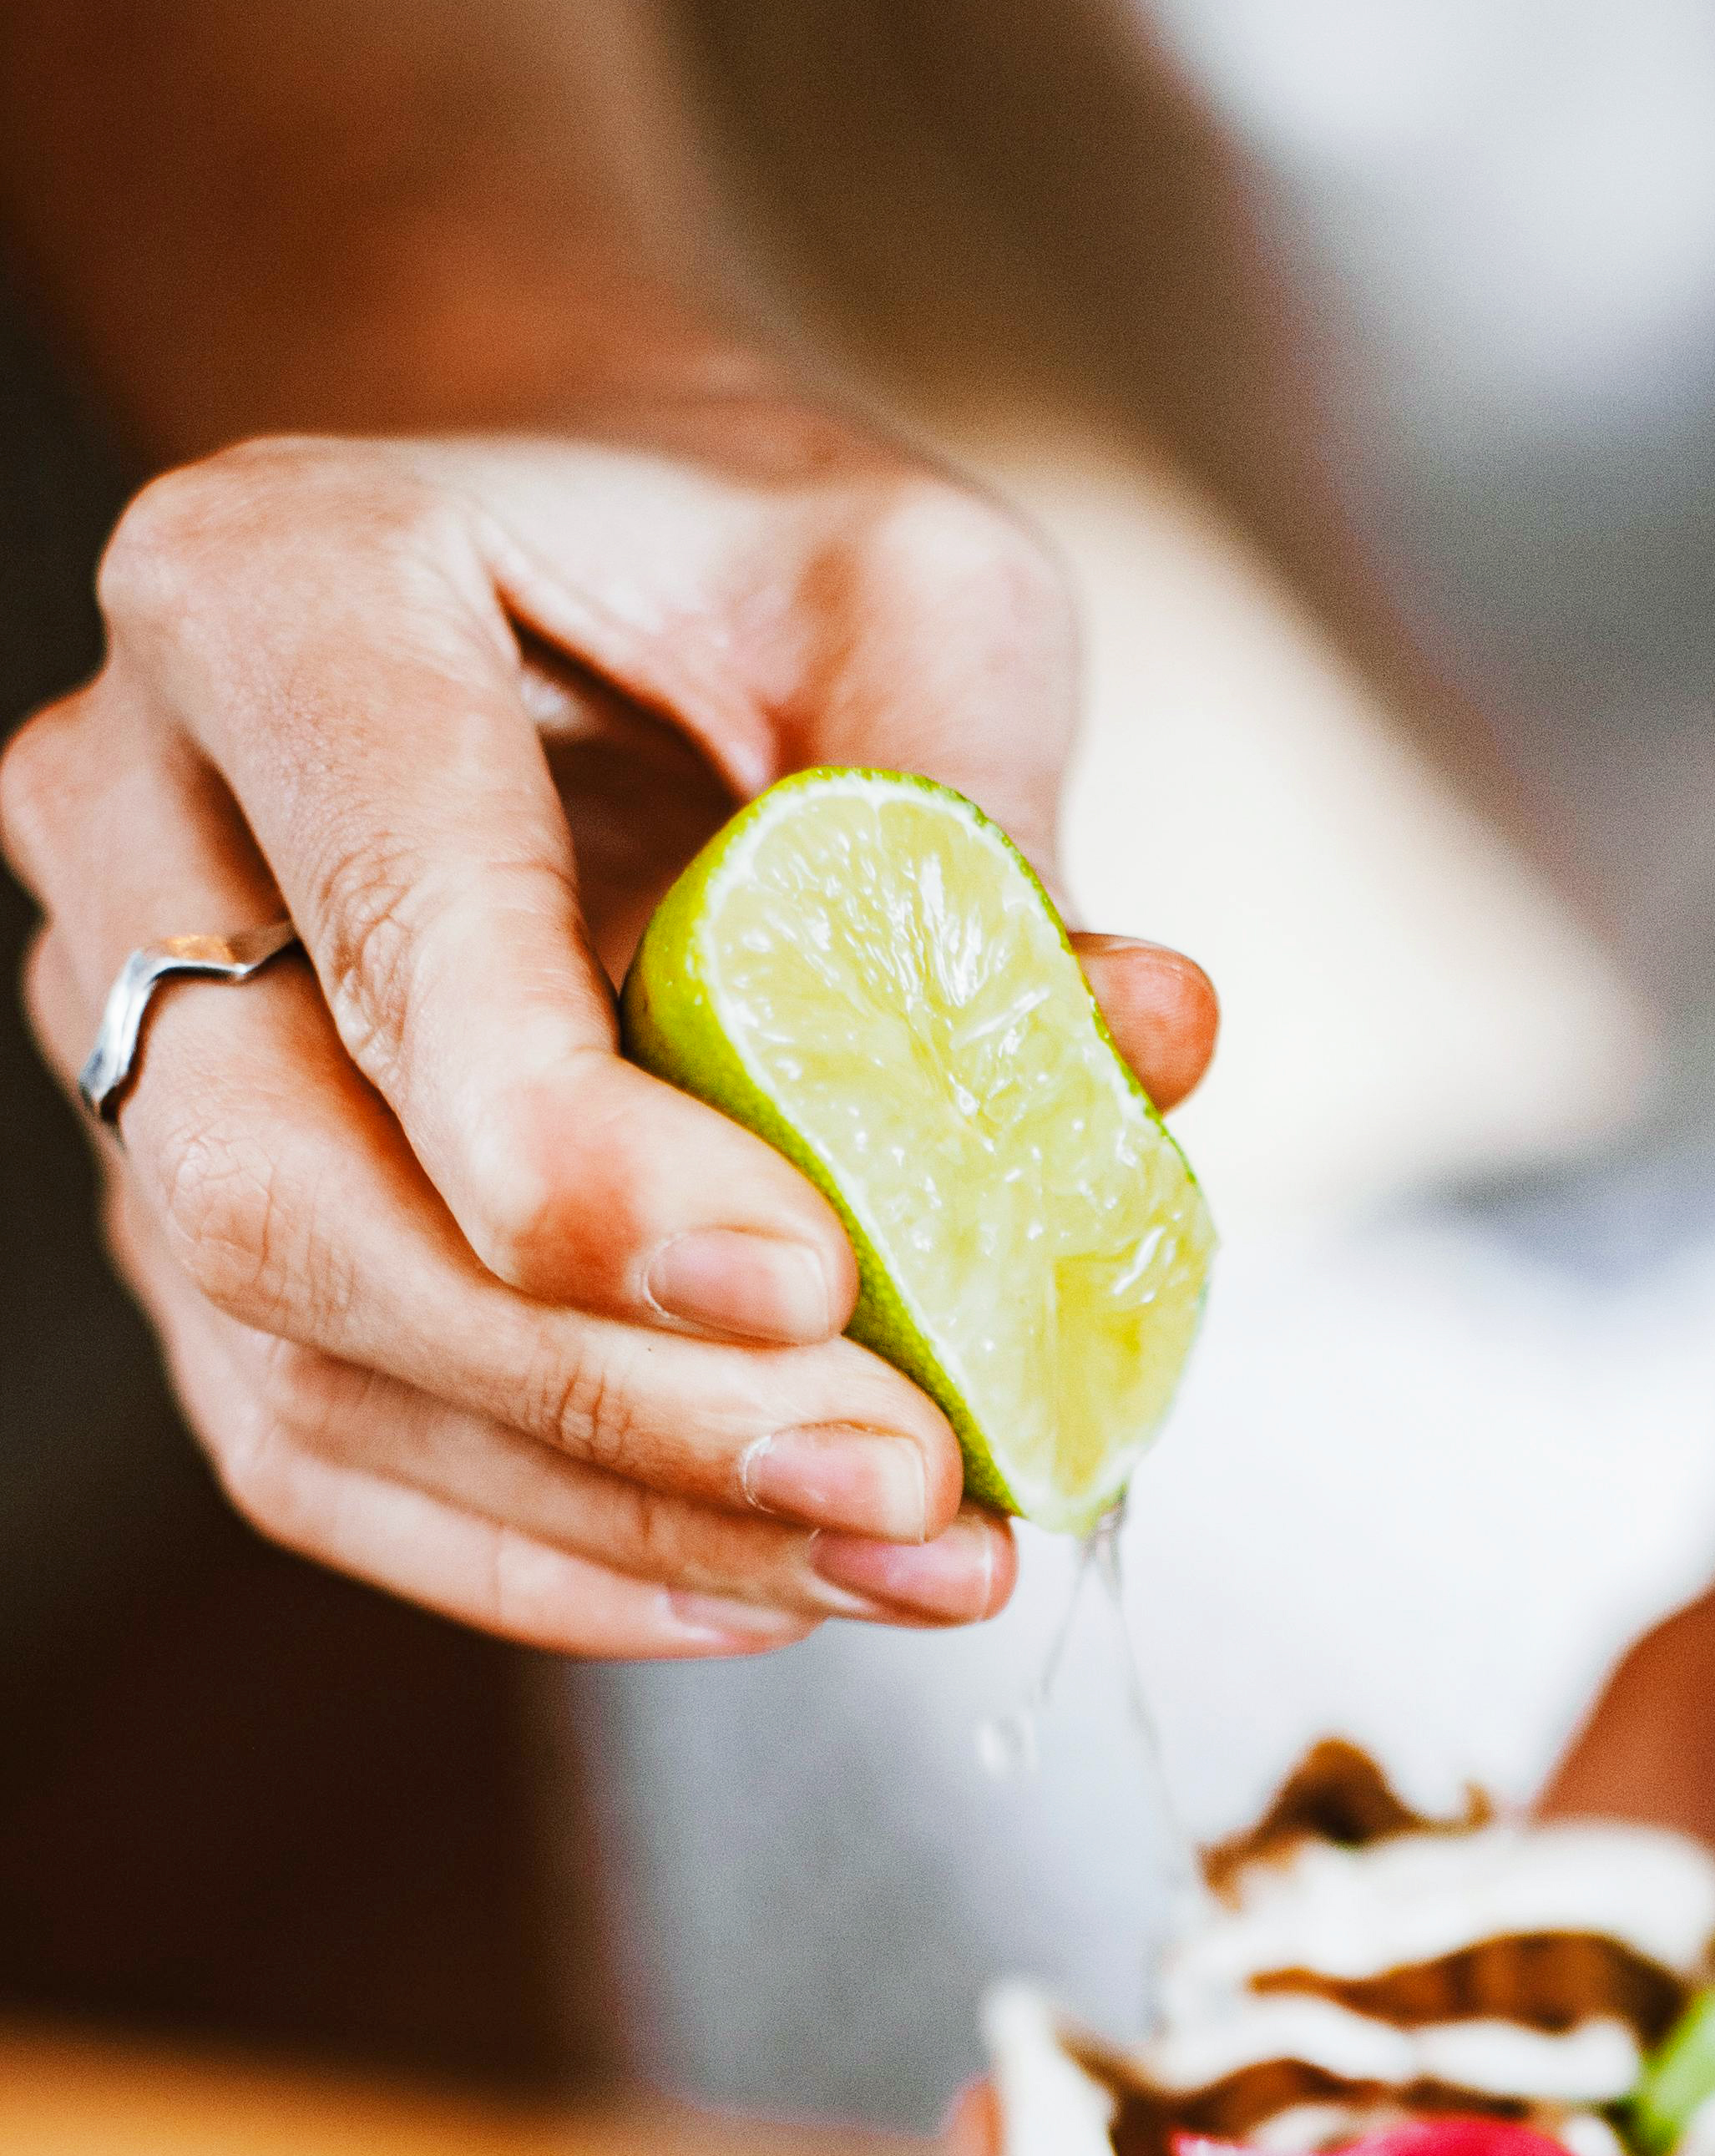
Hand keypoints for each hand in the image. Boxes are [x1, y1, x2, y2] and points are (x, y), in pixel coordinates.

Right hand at [1, 388, 1215, 1654]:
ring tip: (902, 1567)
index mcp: (275, 596)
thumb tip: (1145, 1045)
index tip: (816, 1286)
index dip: (588, 1157)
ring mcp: (128, 1044)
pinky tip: (760, 1585)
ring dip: (614, 1513)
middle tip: (904, 1485)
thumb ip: (994, 822)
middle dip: (611, 1393)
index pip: (393, 933)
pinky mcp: (189, 1224)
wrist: (575, 578)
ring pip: (301, 1361)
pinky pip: (317, 1454)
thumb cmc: (741, 569)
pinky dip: (542, 1556)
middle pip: (294, 1196)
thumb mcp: (912, 595)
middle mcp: (135, 822)